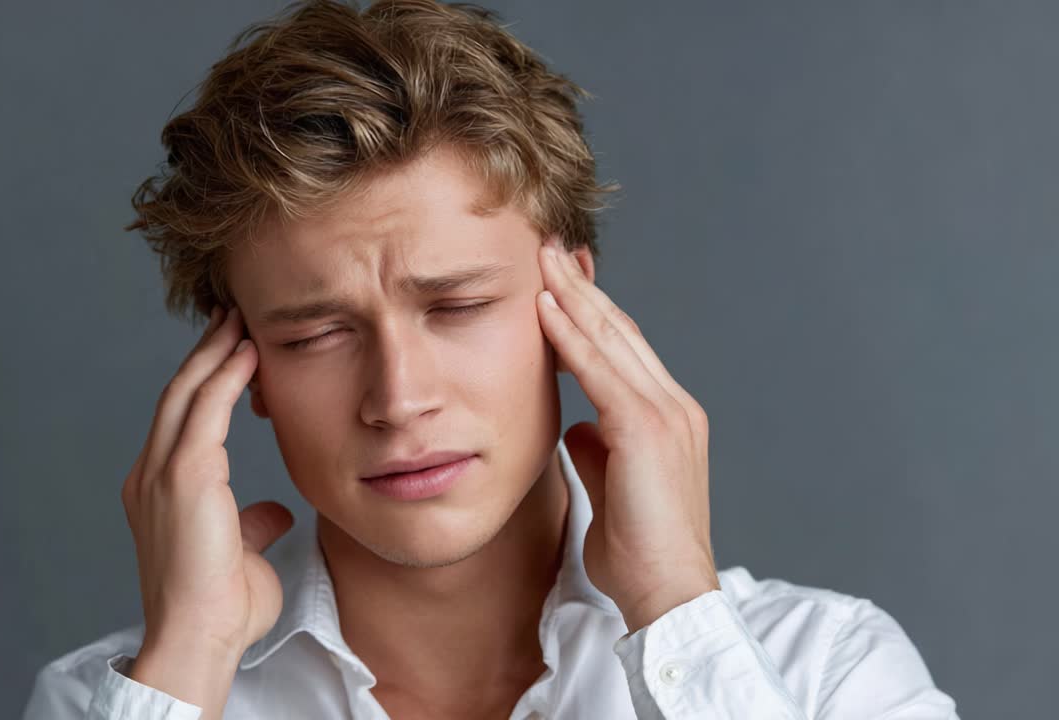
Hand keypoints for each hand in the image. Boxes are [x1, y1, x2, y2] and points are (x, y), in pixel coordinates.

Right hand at [121, 304, 293, 668]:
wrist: (197, 637)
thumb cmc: (218, 608)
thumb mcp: (240, 553)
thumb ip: (252, 523)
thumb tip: (272, 511)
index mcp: (157, 491)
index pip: (180, 420)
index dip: (203, 381)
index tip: (230, 350)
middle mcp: (150, 475)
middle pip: (177, 395)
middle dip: (204, 353)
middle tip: (231, 317)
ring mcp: (160, 473)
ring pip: (186, 393)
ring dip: (214, 353)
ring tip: (239, 320)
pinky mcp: (182, 476)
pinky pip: (205, 411)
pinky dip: (225, 377)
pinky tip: (247, 354)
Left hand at [535, 236, 719, 632]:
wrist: (669, 593)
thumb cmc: (640, 554)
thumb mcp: (610, 489)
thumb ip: (597, 452)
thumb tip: (575, 428)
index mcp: (668, 418)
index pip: (625, 349)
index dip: (592, 313)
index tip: (559, 282)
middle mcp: (674, 406)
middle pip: (621, 330)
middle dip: (581, 288)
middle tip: (548, 249)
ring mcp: (666, 414)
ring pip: (613, 339)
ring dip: (573, 296)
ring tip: (541, 258)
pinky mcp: (647, 429)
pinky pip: (600, 370)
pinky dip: (570, 336)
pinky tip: (544, 309)